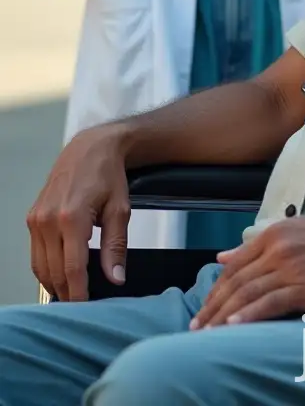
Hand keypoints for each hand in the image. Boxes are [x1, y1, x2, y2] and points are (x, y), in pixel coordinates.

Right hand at [26, 125, 130, 301]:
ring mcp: (36, 219)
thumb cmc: (107, 175)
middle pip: (54, 271)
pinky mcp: (32, 218)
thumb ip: (116, 246)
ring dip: (54, 284)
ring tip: (71, 294)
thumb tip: (116, 278)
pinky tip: (59, 275)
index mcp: (72, 217)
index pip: (72, 268)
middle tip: (81, 307)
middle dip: (67, 292)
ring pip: (41, 267)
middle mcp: (48, 219)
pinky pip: (35, 254)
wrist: (90, 148)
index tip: (85, 308)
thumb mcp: (120, 209)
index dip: (78, 293)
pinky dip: (45, 269)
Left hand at [190, 211, 304, 328]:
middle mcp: (277, 249)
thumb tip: (223, 256)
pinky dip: (248, 316)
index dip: (214, 290)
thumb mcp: (294, 231)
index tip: (203, 309)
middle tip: (195, 328)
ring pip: (247, 295)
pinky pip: (269, 303)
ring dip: (222, 317)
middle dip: (212, 307)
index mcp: (273, 234)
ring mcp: (291, 268)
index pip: (233, 266)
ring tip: (206, 335)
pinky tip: (233, 327)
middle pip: (235, 282)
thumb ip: (257, 245)